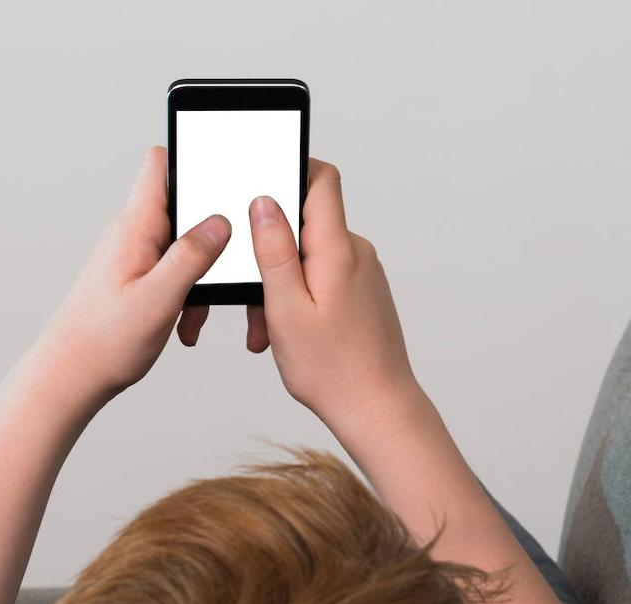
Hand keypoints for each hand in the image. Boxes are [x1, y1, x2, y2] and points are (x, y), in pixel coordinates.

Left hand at [34, 147, 229, 405]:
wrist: (69, 376)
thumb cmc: (103, 343)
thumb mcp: (158, 299)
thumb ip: (191, 256)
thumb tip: (220, 221)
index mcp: (134, 228)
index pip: (160, 164)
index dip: (193, 158)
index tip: (225, 174)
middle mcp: (132, 234)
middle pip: (183, 206)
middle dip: (212, 234)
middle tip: (227, 263)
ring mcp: (133, 255)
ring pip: (183, 246)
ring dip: (201, 274)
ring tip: (198, 309)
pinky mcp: (136, 277)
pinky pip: (173, 271)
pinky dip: (187, 293)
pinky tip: (185, 322)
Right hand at [244, 160, 418, 421]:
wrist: (378, 408)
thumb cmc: (333, 369)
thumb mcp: (287, 309)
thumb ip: (275, 251)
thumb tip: (265, 202)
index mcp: (337, 249)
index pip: (321, 180)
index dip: (290, 168)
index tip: (259, 183)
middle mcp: (355, 253)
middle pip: (305, 224)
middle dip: (270, 254)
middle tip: (252, 299)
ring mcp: (362, 273)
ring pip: (309, 258)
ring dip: (281, 286)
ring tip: (268, 331)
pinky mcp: (362, 292)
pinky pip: (322, 279)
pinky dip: (298, 300)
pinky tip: (287, 335)